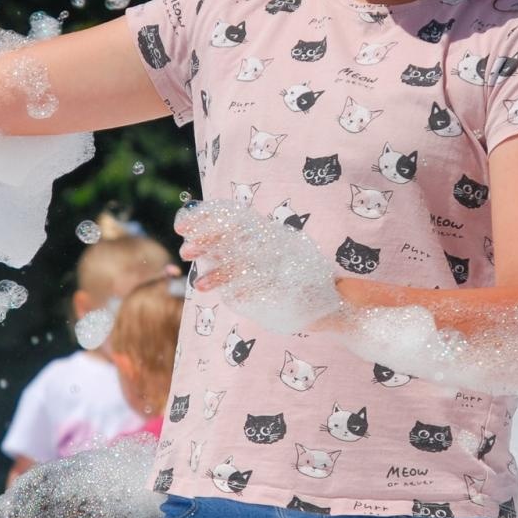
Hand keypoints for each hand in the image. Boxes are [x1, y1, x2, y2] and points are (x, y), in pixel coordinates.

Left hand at [175, 200, 341, 333]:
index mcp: (269, 232)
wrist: (336, 301)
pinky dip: (249, 290)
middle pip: (240, 235)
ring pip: (250, 263)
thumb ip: (237, 251)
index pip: (234, 216)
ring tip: (199, 286)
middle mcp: (279, 242)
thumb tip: (198, 246)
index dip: (206, 218)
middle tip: (185, 250)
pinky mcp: (298, 284)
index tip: (180, 226)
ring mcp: (290, 262)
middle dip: (209, 241)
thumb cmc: (292, 279)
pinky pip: (269, 285)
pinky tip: (231, 298)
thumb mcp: (264, 259)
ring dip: (222, 274)